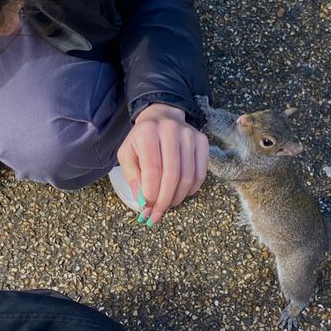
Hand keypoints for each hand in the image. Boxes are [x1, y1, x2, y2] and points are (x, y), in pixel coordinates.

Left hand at [116, 103, 208, 224]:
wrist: (163, 116)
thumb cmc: (142, 139)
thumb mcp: (127, 153)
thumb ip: (131, 176)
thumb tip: (143, 200)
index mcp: (148, 132)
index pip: (152, 169)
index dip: (151, 192)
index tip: (146, 208)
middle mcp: (171, 130)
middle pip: (172, 175)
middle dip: (164, 200)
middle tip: (157, 214)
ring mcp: (190, 135)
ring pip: (188, 177)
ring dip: (177, 198)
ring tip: (167, 205)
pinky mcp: (203, 142)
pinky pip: (200, 174)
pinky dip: (191, 190)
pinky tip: (180, 194)